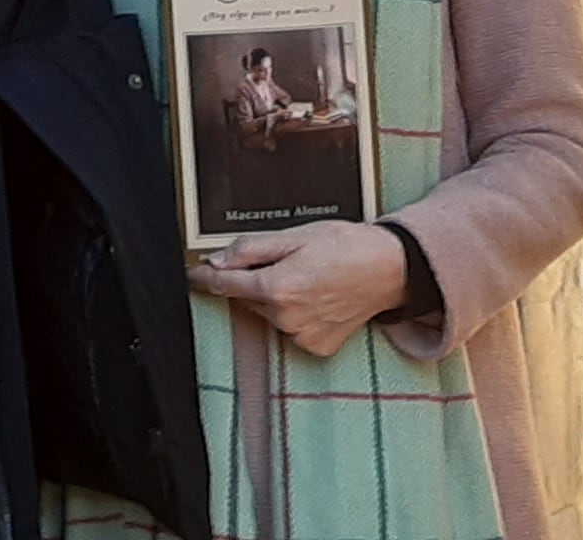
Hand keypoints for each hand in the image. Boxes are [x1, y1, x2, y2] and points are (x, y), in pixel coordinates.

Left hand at [192, 221, 409, 360]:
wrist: (389, 270)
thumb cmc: (346, 246)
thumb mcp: (295, 235)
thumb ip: (250, 248)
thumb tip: (217, 261)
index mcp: (277, 287)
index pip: (225, 284)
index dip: (205, 277)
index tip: (193, 274)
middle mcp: (286, 318)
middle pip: (247, 297)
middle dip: (252, 278)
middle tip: (282, 259)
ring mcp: (301, 337)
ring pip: (268, 313)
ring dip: (274, 296)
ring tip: (307, 276)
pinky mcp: (316, 347)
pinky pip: (290, 328)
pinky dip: (294, 313)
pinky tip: (317, 297)